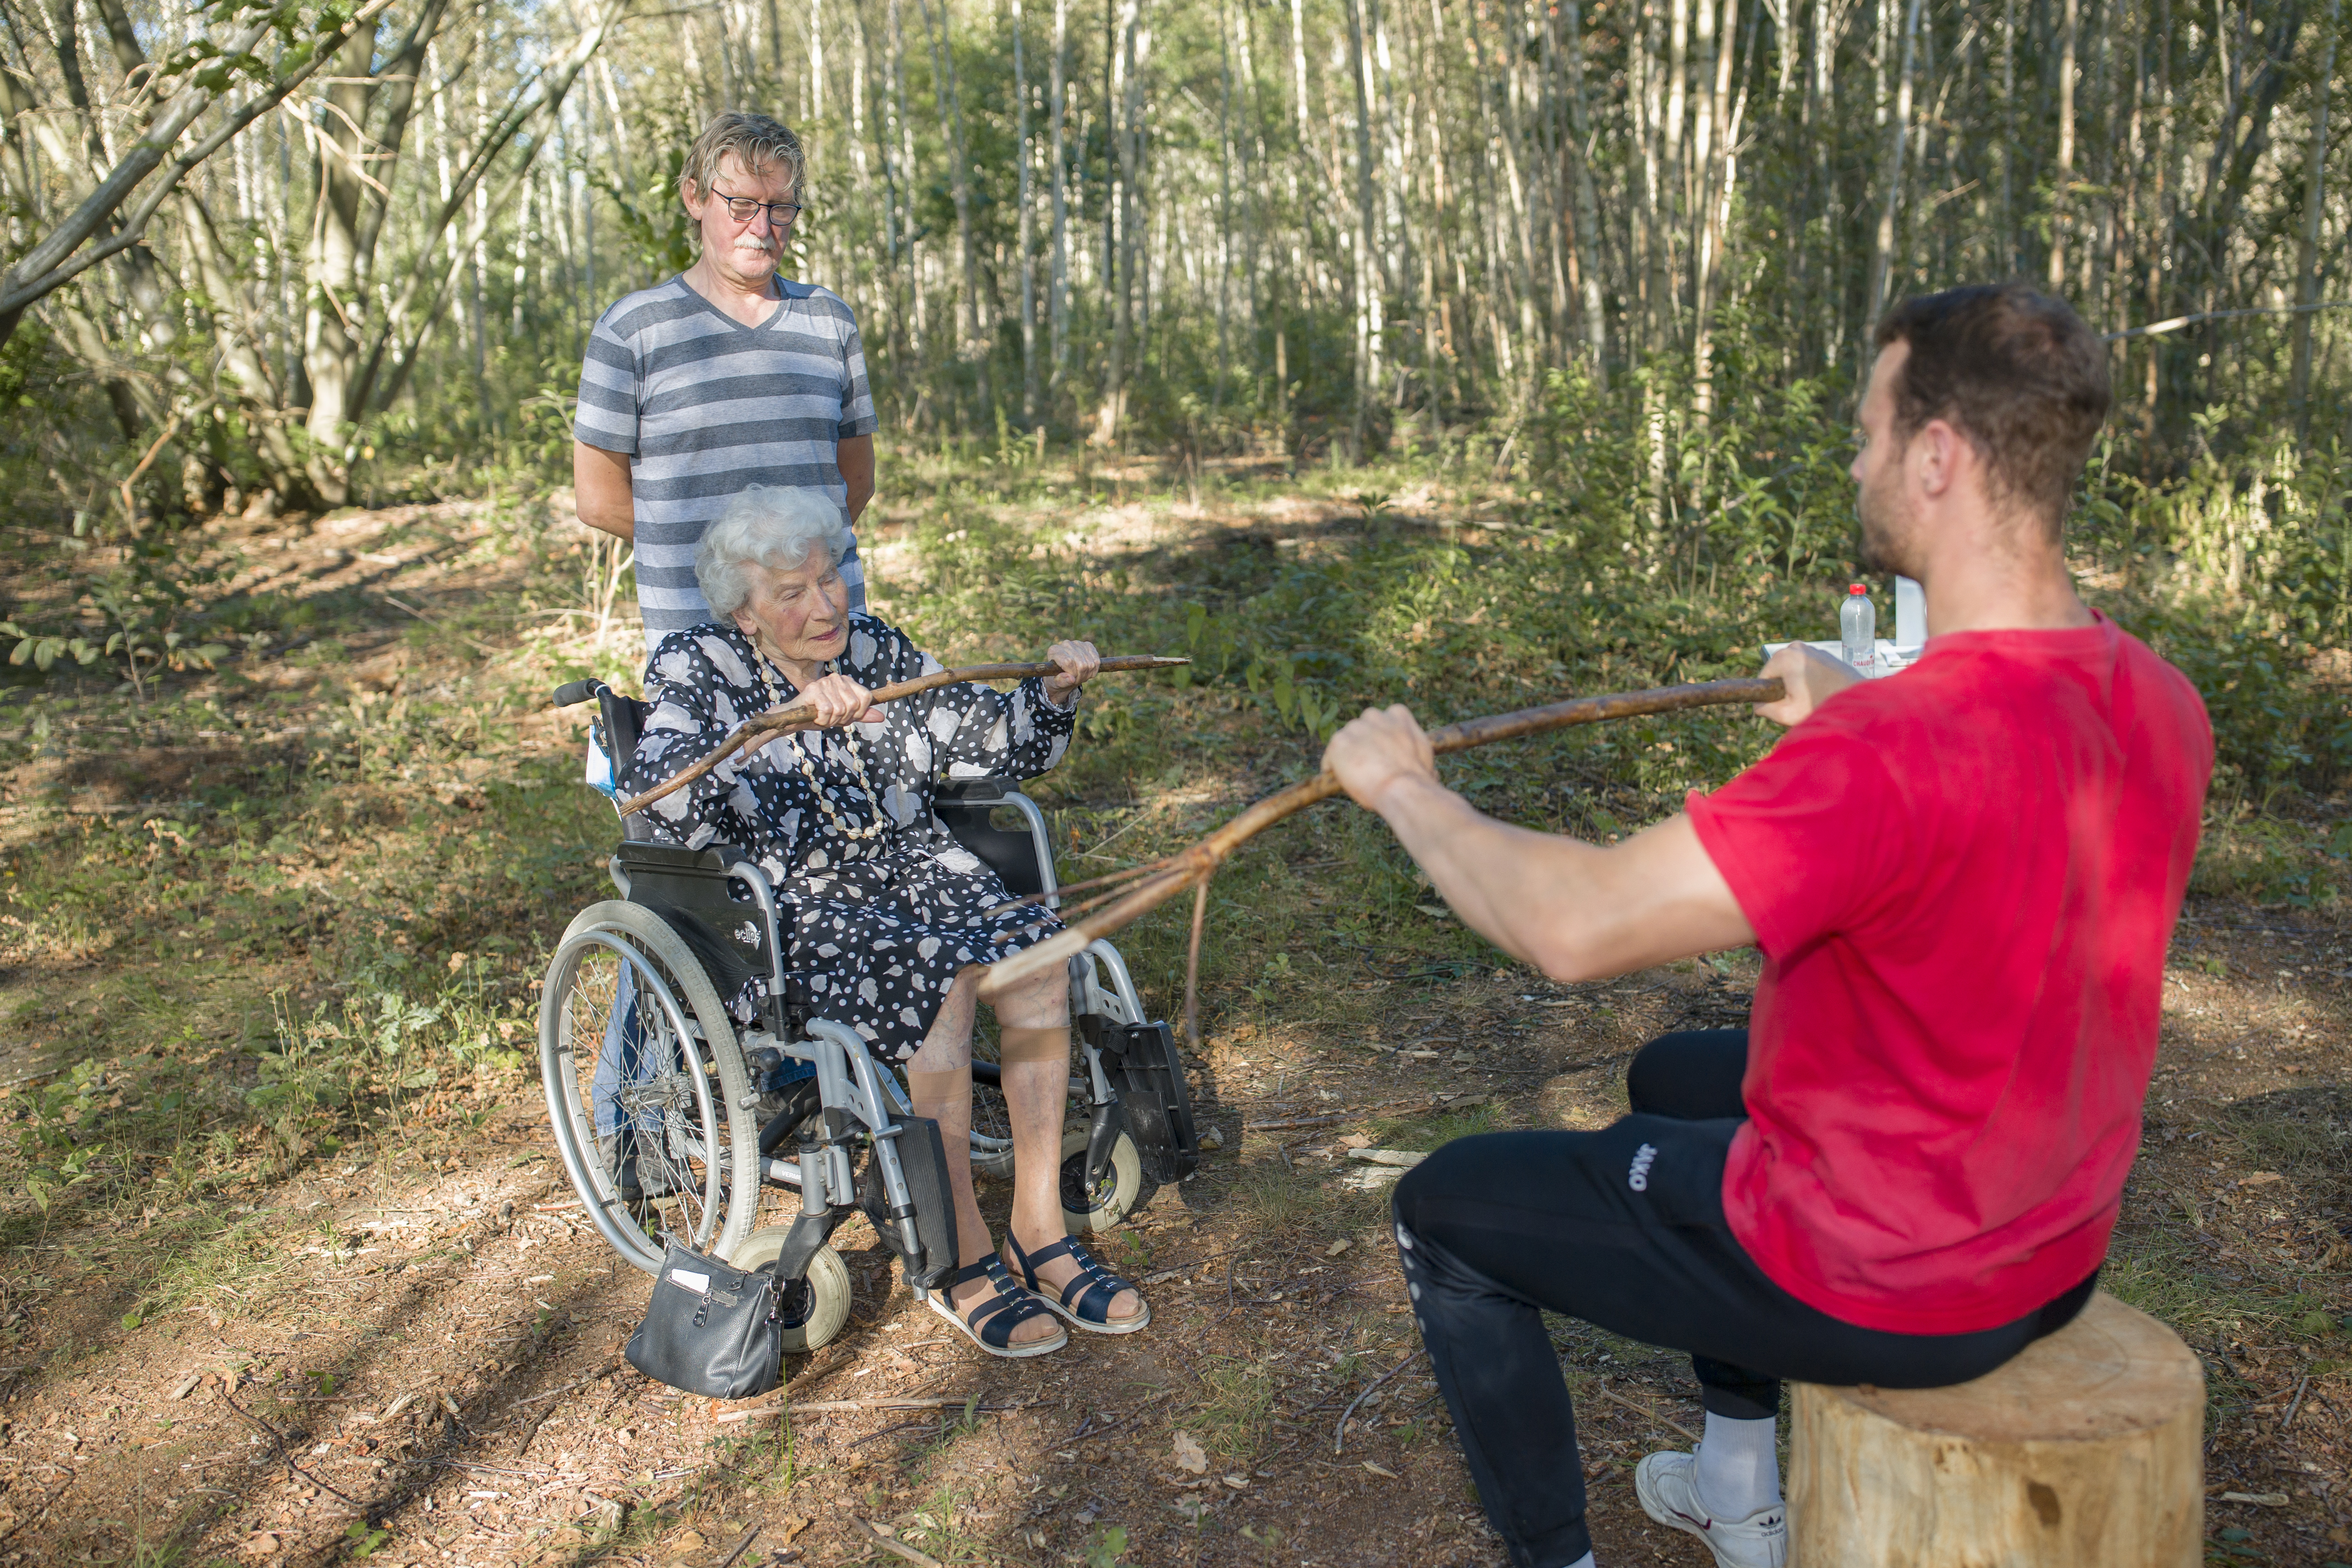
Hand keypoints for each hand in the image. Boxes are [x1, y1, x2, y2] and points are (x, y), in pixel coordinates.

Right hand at [798, 672, 882, 727]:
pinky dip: (822, 719)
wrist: (795, 719)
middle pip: (854, 704)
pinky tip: (815, 716)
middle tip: (831, 718)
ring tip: (821, 716)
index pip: (866, 697)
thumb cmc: (819, 715)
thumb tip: (881, 717)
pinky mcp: (813, 689)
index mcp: (847, 681)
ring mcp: (825, 682)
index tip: (845, 716)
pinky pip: (828, 710)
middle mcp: (837, 678)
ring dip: (831, 720)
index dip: (858, 712)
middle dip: (843, 718)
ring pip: (841, 709)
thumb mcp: (844, 716)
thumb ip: (862, 715)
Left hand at [1042, 639, 1099, 705]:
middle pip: (1081, 664)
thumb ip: (1062, 681)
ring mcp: (1078, 643)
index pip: (1068, 662)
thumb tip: (1072, 679)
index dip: (1073, 673)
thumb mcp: (1057, 682)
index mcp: (1054, 650)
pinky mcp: (1088, 645)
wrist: (1066, 673)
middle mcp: (1066, 644)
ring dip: (1087, 674)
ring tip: (1080, 675)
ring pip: (1090, 663)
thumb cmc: (1059, 677)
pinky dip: (1094, 670)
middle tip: (1076, 679)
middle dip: (1080, 676)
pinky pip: (1097, 661)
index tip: (1072, 679)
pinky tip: (1087, 671)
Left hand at [1323, 704, 1438, 813]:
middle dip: (1363, 745)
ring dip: (1348, 756)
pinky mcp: (1339, 741)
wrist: (1402, 787)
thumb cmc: (1417, 779)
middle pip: (1361, 728)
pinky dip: (1332, 768)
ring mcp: (1355, 727)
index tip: (1382, 754)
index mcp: (1397, 714)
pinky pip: (1330, 757)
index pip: (1383, 721)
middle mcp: (1375, 715)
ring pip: (1346, 742)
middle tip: (1368, 767)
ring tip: (1355, 778)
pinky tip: (1339, 781)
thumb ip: (1415, 754)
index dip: (1380, 739)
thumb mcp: (1424, 759)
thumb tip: (1429, 773)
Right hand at [1754, 641, 1862, 727]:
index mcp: (1784, 657)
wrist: (1858, 702)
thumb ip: (1765, 709)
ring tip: (1810, 699)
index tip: (1781, 707)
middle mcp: (1797, 648)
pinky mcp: (1826, 655)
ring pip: (1794, 670)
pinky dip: (1810, 680)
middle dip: (1784, 689)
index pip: (1763, 678)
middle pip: (1779, 673)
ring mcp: (1813, 649)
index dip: (1767, 695)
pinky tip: (1820, 693)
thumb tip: (1758, 706)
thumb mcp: (1787, 714)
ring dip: (1797, 685)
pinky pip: (1809, 668)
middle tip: (1798, 705)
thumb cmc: (1822, 706)